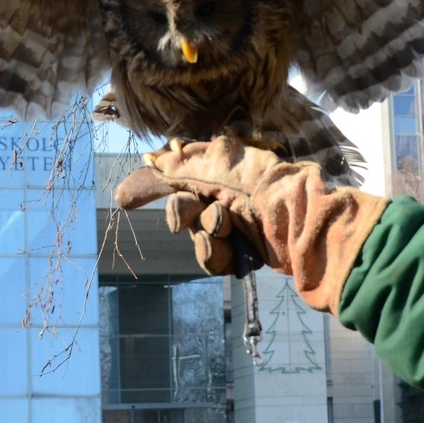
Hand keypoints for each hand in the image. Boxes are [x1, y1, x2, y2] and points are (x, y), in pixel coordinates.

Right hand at [115, 136, 389, 313]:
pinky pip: (210, 259)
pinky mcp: (244, 253)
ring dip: (205, 232)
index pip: (176, 173)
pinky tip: (230, 248)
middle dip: (182, 211)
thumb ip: (175, 168)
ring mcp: (236, 224)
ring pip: (195, 236)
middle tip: (190, 213)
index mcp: (223, 165)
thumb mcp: (214, 165)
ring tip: (226, 226)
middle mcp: (227, 192)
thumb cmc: (261, 184)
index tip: (123, 199)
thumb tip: (147, 163)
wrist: (300, 222)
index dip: (150, 184)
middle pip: (182, 208)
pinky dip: (214, 254)